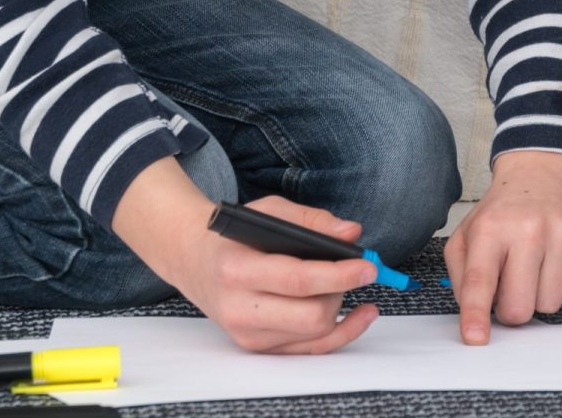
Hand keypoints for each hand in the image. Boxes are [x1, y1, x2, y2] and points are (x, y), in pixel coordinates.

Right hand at [113, 159, 378, 353]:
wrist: (193, 259)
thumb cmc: (234, 235)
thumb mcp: (269, 212)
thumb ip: (312, 220)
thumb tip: (352, 233)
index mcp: (238, 269)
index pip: (298, 280)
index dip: (339, 274)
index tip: (367, 266)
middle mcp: (239, 308)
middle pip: (310, 316)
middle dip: (343, 292)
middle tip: (358, 270)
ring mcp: (246, 333)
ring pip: (313, 335)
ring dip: (340, 309)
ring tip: (344, 284)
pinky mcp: (256, 346)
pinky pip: (308, 348)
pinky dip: (338, 333)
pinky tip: (356, 315)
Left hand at [442, 149, 561, 344]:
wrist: (544, 171)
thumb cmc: (504, 211)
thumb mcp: (468, 234)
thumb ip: (463, 276)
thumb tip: (474, 314)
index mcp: (490, 228)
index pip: (481, 280)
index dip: (476, 314)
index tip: (476, 338)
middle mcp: (529, 228)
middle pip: (520, 307)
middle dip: (513, 308)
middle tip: (512, 285)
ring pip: (550, 305)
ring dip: (541, 296)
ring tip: (537, 267)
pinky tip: (561, 264)